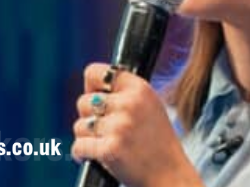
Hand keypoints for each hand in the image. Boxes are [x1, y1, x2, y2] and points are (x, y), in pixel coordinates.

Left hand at [71, 63, 201, 186]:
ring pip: (80, 126)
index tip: (96, 98)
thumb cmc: (157, 143)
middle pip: (83, 102)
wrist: (170, 175)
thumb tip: (91, 89)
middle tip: (104, 130)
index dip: (90, 87)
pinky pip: (79, 146)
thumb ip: (124, 94)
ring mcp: (120, 127)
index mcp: (139, 89)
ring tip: (103, 145)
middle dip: (89, 118)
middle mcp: (130, 104)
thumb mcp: (150, 106)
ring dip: (86, 138)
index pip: (94, 72)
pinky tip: (92, 157)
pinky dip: (81, 154)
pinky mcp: (110, 149)